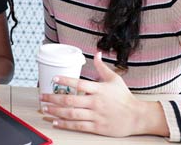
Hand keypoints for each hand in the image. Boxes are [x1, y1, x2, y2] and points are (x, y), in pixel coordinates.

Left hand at [40, 51, 167, 136]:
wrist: (137, 117)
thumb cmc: (125, 97)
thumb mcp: (115, 79)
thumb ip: (102, 67)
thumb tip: (97, 53)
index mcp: (99, 89)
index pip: (79, 83)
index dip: (65, 80)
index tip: (54, 79)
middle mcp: (95, 102)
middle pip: (70, 100)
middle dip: (53, 99)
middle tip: (43, 97)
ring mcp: (95, 115)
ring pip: (71, 114)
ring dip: (56, 111)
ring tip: (45, 109)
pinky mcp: (97, 127)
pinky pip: (78, 125)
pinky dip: (65, 124)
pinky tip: (55, 122)